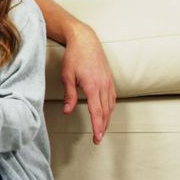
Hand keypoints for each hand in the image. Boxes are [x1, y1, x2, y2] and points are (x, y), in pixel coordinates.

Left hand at [61, 25, 115, 144]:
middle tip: (97, 139)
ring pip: (110, 106)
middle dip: (102, 127)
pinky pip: (112, 98)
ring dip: (107, 119)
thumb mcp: (67, 75)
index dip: (97, 126)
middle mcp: (103, 85)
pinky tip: (106, 113)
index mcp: (93, 86)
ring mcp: (108, 82)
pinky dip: (110, 108)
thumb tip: (67, 111)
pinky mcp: (109, 79)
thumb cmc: (74, 57)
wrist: (85, 40)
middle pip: (105, 112)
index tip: (97, 138)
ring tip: (101, 130)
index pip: (97, 111)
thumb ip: (69, 95)